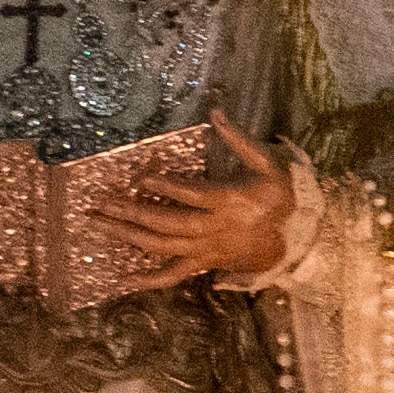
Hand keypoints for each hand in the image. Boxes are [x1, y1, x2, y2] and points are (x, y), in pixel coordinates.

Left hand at [65, 124, 298, 301]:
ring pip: (164, 247)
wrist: (292, 241)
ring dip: (130, 237)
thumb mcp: (266, 164)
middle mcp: (214, 228)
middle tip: (104, 203)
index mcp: (230, 201)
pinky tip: (122, 280)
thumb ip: (240, 140)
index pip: (193, 195)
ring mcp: (206, 250)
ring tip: (100, 224)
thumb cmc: (277, 197)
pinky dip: (148, 281)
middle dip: (134, 213)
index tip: (141, 177)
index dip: (167, 186)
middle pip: (169, 223)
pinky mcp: (203, 264)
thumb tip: (216, 111)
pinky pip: (173, 276)